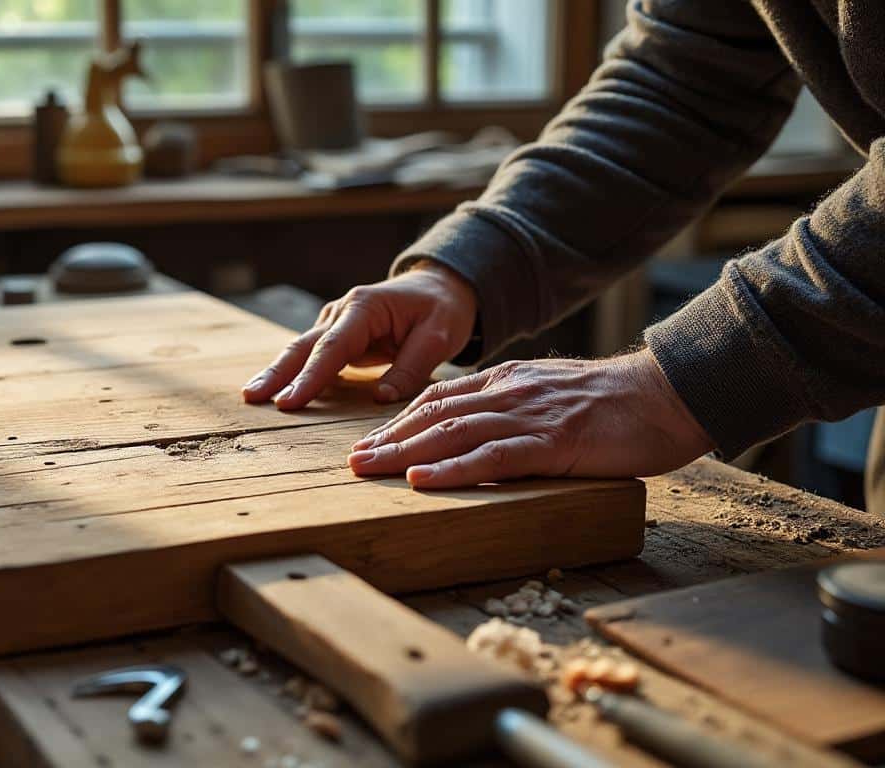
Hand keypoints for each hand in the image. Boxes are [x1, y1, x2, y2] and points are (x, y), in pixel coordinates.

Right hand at [242, 263, 477, 409]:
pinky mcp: (337, 338)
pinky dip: (292, 373)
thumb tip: (379, 398)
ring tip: (252, 396)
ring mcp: (335, 324)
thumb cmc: (442, 310)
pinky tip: (275, 391)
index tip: (288, 402)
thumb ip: (410, 367)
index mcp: (364, 308)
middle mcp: (342, 313)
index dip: (309, 377)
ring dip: (277, 373)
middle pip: (303, 346)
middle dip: (277, 372)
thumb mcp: (439, 336)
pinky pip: (312, 357)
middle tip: (251, 396)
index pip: (332, 348)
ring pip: (301, 351)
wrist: (440, 288)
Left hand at [348, 350, 714, 488]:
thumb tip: (488, 431)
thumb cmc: (619, 404)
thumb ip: (520, 408)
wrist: (670, 392)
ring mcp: (529, 416)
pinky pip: (492, 457)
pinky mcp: (553, 443)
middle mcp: (509, 393)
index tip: (370, 442)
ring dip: (404, 455)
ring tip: (368, 471)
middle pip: (434, 416)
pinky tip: (420, 482)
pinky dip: (452, 471)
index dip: (400, 421)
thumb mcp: (556, 396)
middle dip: (388, 440)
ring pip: (452, 434)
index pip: (440, 398)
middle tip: (352, 463)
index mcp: (509, 381)